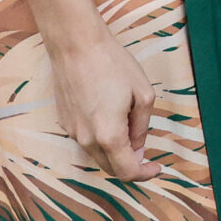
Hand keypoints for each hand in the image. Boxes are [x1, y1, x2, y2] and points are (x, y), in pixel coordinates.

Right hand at [50, 27, 159, 181]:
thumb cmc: (113, 65)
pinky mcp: (64, 121)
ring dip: (114, 150)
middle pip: (110, 167)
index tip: (156, 167)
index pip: (127, 171)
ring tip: (127, 123)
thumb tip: (138, 147)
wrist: (76, 46)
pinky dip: (100, 138)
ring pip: (97, 154)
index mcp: (109, 135)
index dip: (144, 174)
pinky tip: (109, 114)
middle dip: (129, 163)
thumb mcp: (142, 95)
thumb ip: (142, 127)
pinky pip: (86, 139)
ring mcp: (72, 131)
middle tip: (144, 148)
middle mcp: (87, 140)